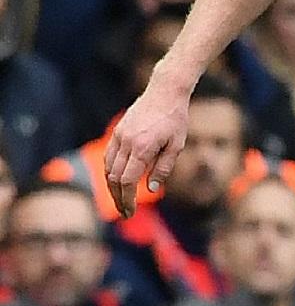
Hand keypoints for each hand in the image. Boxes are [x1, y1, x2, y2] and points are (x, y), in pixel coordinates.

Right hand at [102, 77, 191, 217]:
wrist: (165, 92)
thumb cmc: (176, 119)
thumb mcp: (176, 145)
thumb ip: (163, 168)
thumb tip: (150, 188)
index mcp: (142, 148)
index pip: (127, 181)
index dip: (127, 199)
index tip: (131, 212)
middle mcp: (127, 142)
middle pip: (114, 177)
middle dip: (118, 198)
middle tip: (126, 213)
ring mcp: (119, 136)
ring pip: (107, 167)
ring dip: (112, 186)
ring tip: (122, 200)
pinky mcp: (118, 132)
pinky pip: (109, 156)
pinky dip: (111, 171)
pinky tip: (117, 181)